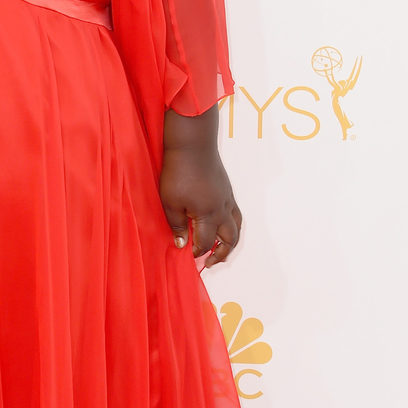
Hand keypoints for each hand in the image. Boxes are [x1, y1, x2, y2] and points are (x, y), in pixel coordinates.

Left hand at [159, 146, 241, 266]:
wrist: (192, 144)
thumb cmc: (178, 172)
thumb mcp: (170, 202)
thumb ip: (176, 226)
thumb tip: (181, 244)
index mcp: (208, 214)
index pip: (205, 242)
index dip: (197, 252)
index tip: (188, 256)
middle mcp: (222, 209)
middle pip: (229, 240)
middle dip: (221, 254)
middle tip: (209, 263)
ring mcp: (227, 199)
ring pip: (237, 227)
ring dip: (230, 242)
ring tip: (220, 250)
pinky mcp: (227, 190)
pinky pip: (236, 214)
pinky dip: (232, 226)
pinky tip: (221, 226)